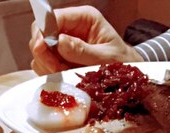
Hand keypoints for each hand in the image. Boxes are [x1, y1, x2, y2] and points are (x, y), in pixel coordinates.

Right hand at [29, 5, 143, 74]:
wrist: (128, 76)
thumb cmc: (122, 62)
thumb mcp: (107, 57)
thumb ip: (83, 51)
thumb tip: (59, 42)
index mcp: (84, 18)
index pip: (53, 17)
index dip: (43, 32)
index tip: (41, 48)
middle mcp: (71, 28)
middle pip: (42, 34)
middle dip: (45, 53)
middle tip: (56, 68)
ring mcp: (65, 43)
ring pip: (41, 51)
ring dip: (48, 65)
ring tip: (65, 73)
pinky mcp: (62, 59)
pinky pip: (45, 64)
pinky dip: (50, 73)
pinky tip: (64, 77)